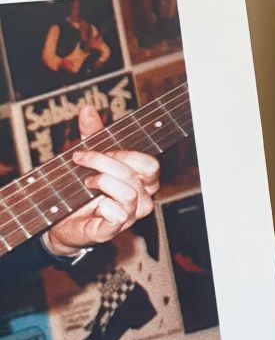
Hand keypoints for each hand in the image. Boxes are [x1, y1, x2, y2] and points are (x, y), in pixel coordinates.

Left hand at [44, 105, 159, 256]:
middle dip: (105, 162)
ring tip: (86, 183)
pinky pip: (116, 214)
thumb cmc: (80, 190)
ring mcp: (130, 216)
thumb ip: (91, 135)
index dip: (125, 154)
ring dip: (102, 182)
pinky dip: (102, 205)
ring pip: (128, 193)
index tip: (101, 149)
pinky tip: (93, 205)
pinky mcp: (112, 230)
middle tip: (82, 158)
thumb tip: (87, 109)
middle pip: (136, 174)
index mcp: (141, 181)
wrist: (60, 223)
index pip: (150, 164)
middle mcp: (141, 199)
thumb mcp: (87, 158)